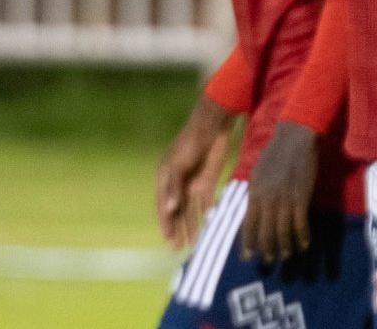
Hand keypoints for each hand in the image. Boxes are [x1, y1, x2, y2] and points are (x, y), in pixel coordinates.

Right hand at [154, 98, 235, 249]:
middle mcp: (177, 184)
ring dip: (191, 226)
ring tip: (193, 243)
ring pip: (190, 210)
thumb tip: (169, 210)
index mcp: (164, 178)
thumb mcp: (178, 165)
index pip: (163, 206)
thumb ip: (174, 188)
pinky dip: (205, 214)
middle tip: (179, 248)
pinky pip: (205, 202)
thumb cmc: (190, 143)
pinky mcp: (207, 182)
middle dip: (177, 229)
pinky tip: (207, 227)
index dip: (165, 223)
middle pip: (176, 211)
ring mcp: (192, 183)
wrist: (212, 127)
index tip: (168, 239)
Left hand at [238, 121, 319, 262]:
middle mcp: (267, 200)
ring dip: (285, 246)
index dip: (248, 242)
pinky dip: (302, 236)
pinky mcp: (301, 198)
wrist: (294, 139)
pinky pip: (301, 223)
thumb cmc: (274, 154)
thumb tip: (252, 210)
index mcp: (254, 194)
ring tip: (287, 255)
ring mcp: (285, 200)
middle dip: (266, 249)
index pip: (249, 225)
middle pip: (265, 232)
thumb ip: (255, 193)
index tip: (248, 256)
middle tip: (268, 260)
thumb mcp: (257, 173)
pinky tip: (304, 244)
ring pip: (283, 231)